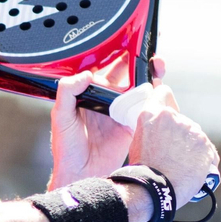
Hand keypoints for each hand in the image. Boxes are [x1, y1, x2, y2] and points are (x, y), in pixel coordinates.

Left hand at [49, 56, 165, 187]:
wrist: (80, 175)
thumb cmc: (66, 149)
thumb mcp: (60, 116)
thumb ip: (68, 92)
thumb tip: (85, 75)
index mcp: (90, 96)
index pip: (106, 71)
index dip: (118, 58)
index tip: (129, 46)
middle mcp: (107, 102)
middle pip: (128, 77)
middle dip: (141, 64)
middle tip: (150, 57)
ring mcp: (121, 114)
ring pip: (140, 91)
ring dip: (151, 78)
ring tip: (158, 68)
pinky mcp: (133, 127)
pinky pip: (146, 111)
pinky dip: (155, 100)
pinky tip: (159, 91)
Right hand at [129, 82, 218, 202]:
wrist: (155, 189)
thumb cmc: (143, 169)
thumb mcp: (139, 141)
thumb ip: (151, 127)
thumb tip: (161, 130)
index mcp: (153, 114)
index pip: (162, 93)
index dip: (165, 97)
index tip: (167, 103)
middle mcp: (174, 117)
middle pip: (181, 121)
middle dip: (178, 134)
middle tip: (169, 154)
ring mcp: (193, 131)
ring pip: (194, 137)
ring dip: (190, 148)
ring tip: (179, 167)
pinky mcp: (206, 146)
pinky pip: (207, 151)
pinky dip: (202, 161)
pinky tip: (192, 171)